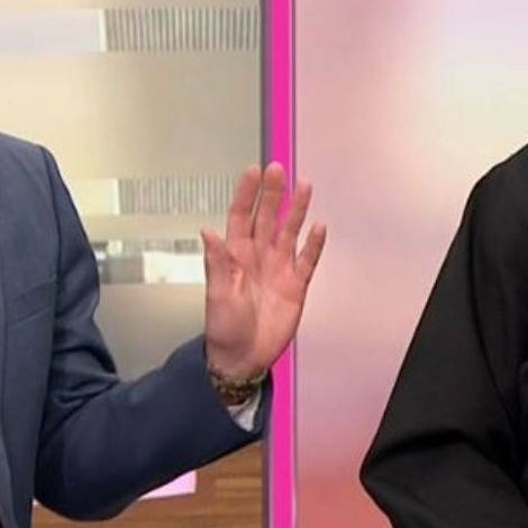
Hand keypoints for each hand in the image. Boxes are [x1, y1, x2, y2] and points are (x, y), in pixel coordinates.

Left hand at [202, 162, 326, 379]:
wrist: (243, 358)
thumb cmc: (224, 327)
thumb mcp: (217, 295)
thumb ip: (216, 262)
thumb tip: (208, 232)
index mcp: (236, 255)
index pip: (241, 216)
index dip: (247, 194)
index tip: (253, 171)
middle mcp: (258, 256)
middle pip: (268, 217)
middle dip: (273, 193)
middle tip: (279, 169)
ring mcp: (279, 268)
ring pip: (289, 232)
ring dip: (296, 210)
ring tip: (304, 186)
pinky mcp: (296, 285)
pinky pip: (307, 260)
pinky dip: (314, 245)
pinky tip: (319, 227)